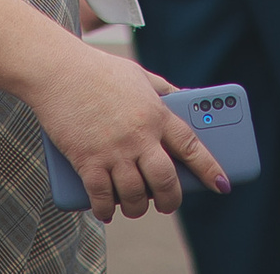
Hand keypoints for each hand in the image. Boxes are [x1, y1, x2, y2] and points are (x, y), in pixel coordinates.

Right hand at [23, 44, 226, 223]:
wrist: (57, 69)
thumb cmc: (98, 69)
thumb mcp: (139, 74)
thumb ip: (163, 90)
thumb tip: (184, 97)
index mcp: (156, 113)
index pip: (192, 147)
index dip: (210, 169)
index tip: (222, 184)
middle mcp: (139, 136)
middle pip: (166, 181)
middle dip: (170, 200)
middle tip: (167, 204)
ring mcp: (113, 151)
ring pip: (135, 195)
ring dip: (136, 207)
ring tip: (134, 206)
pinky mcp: (87, 161)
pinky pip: (102, 197)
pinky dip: (106, 209)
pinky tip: (106, 210)